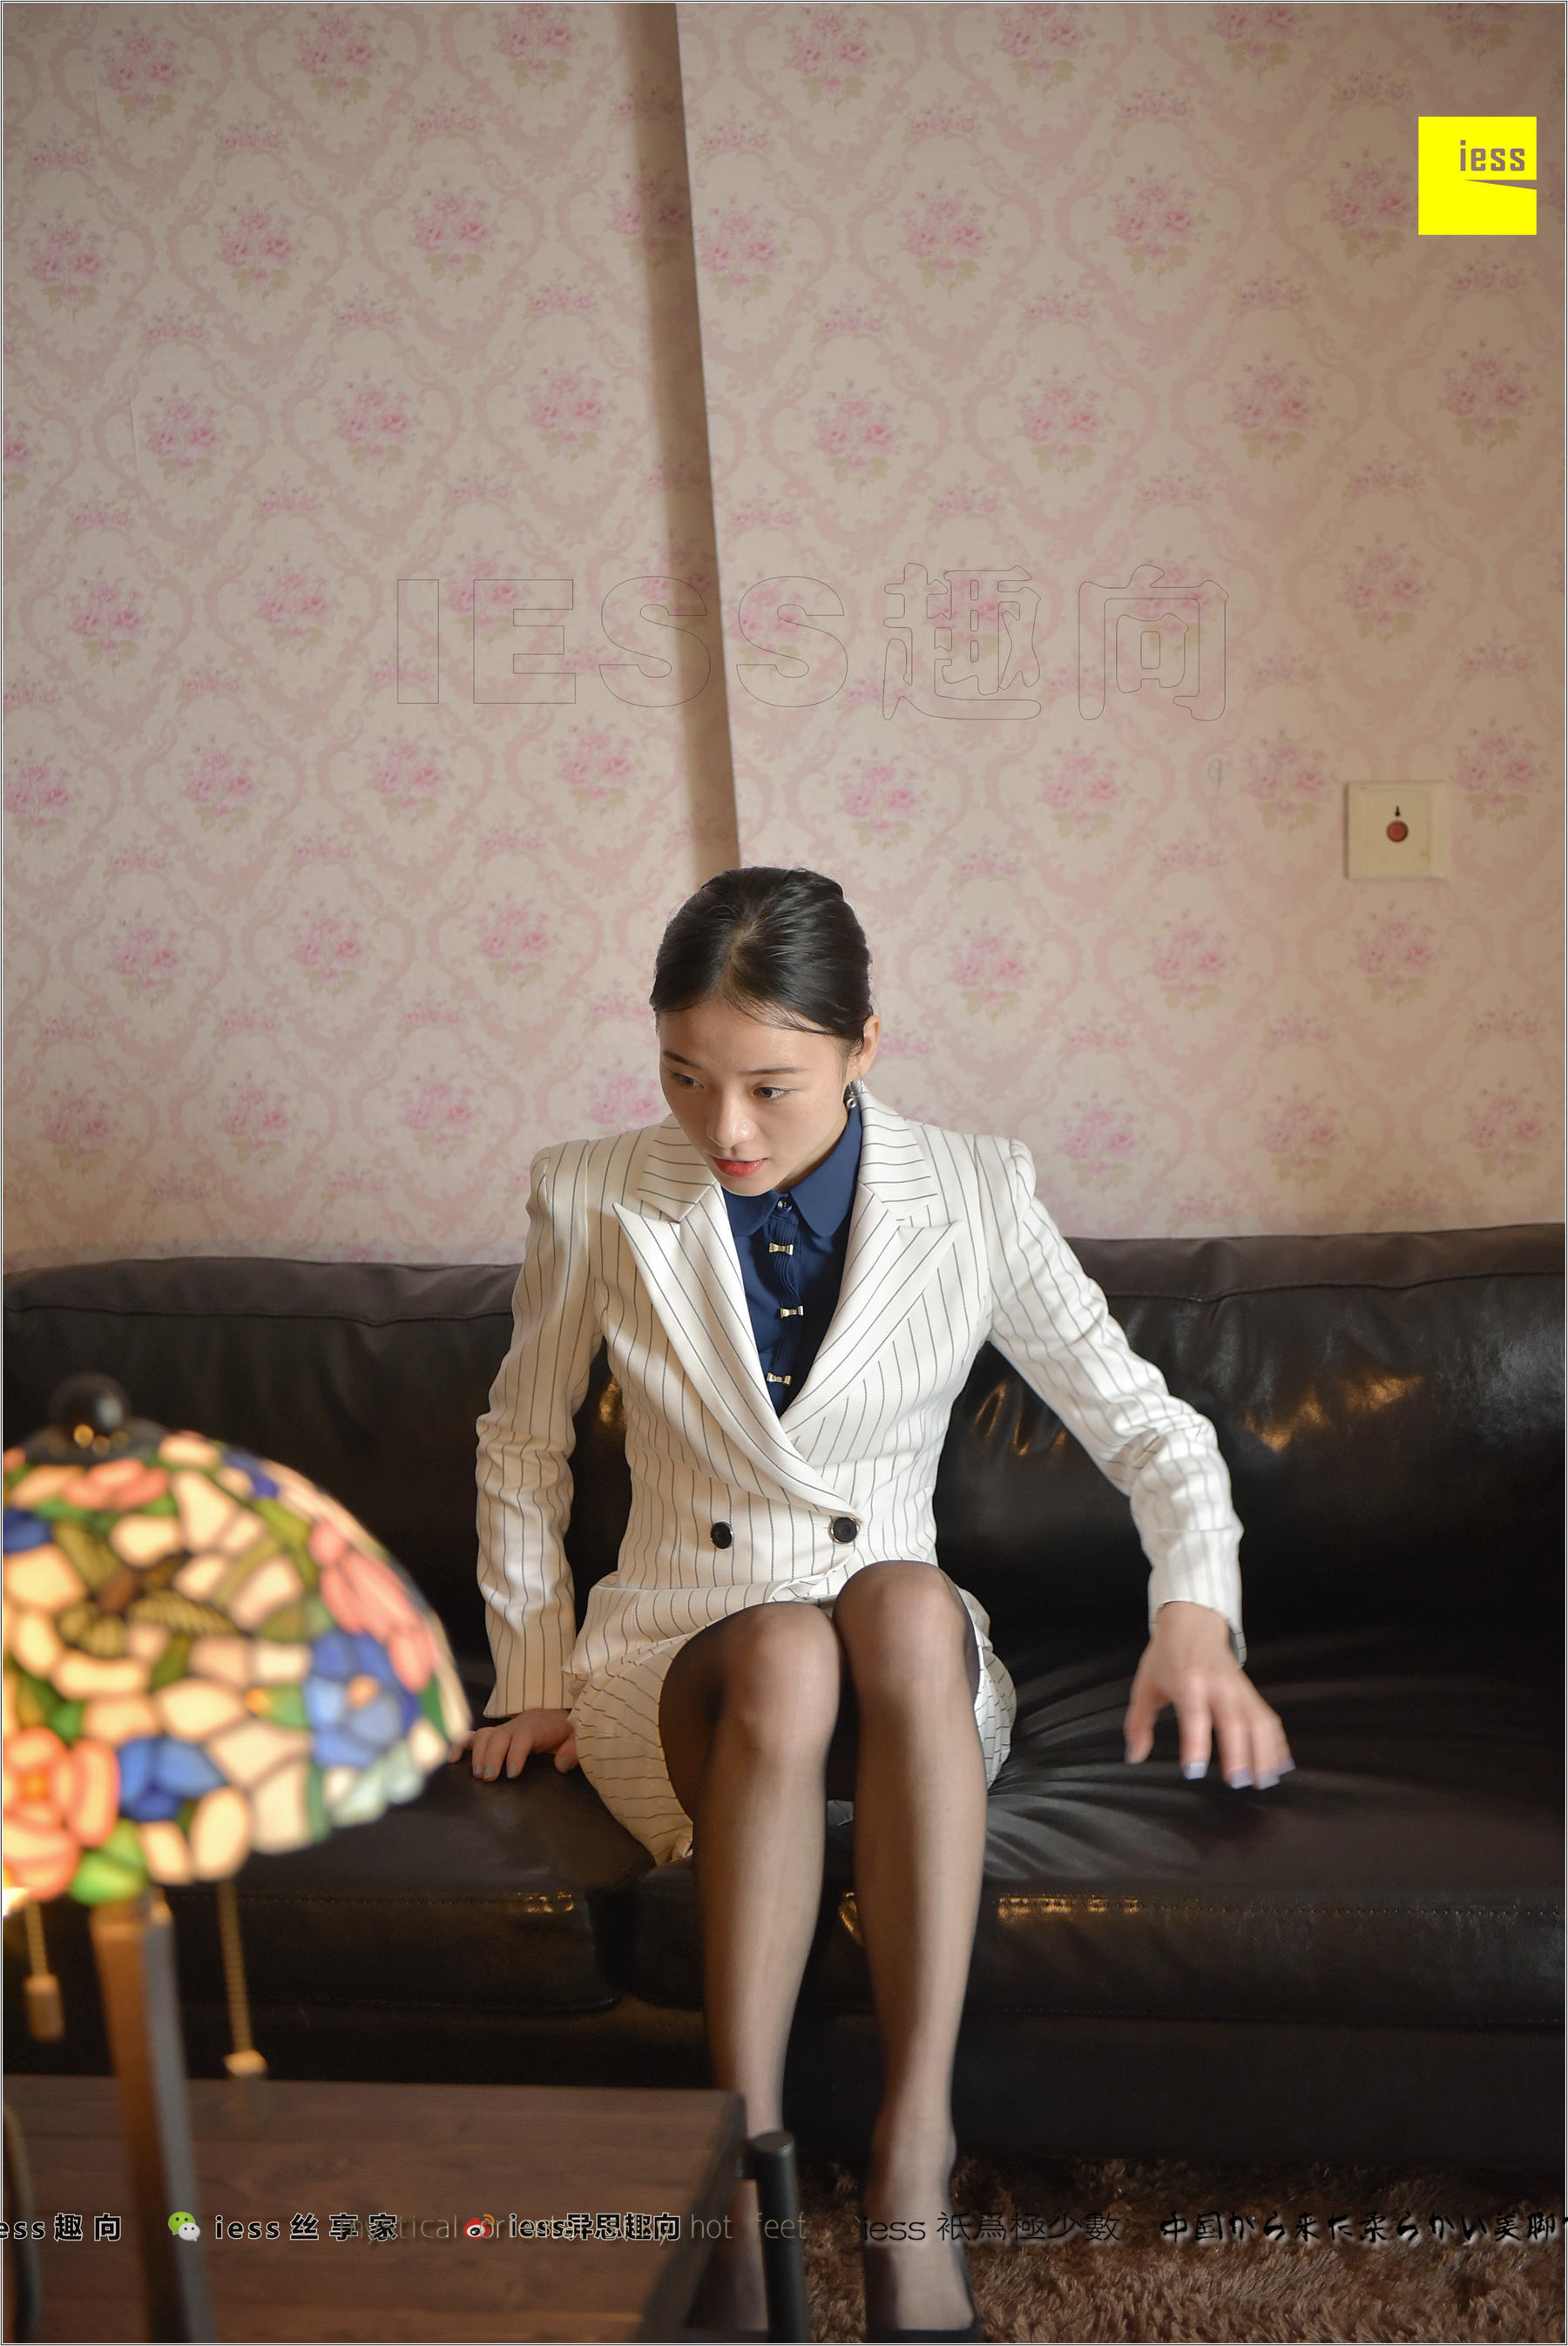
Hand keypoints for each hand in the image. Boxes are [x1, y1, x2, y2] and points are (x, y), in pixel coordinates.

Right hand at [448, 1708, 577, 1779]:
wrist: (553, 1715)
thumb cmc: (562, 1730)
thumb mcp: (575, 1737)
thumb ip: (572, 1750)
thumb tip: (561, 1765)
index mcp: (535, 1729)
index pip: (523, 1739)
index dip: (516, 1754)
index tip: (512, 1773)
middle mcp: (515, 1728)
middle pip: (499, 1738)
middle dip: (492, 1757)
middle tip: (489, 1778)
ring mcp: (501, 1730)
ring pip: (484, 1736)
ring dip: (477, 1754)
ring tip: (478, 1775)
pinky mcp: (492, 1734)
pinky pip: (472, 1736)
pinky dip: (459, 1744)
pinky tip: (451, 1758)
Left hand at [1123, 1601, 1293, 1789]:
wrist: (1193, 1623)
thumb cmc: (1167, 1656)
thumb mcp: (1144, 1685)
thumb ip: (1138, 1724)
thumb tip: (1134, 1756)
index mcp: (1187, 1682)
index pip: (1193, 1715)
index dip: (1195, 1743)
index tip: (1193, 1770)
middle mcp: (1217, 1685)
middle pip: (1233, 1720)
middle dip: (1238, 1753)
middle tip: (1236, 1781)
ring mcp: (1238, 1688)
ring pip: (1258, 1721)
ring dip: (1265, 1751)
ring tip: (1264, 1780)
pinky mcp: (1251, 1692)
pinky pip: (1267, 1718)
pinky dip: (1276, 1742)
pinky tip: (1279, 1764)